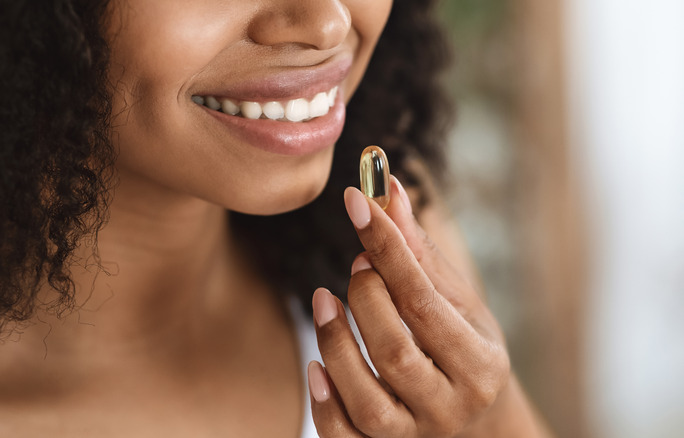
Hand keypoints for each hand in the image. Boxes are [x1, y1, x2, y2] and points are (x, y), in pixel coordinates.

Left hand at [307, 176, 511, 436]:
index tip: (356, 201)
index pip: (424, 300)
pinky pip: (346, 437)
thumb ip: (418, 252)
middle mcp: (451, 405)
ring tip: (324, 299)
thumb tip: (386, 188)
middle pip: (395, 350)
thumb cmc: (462, 349)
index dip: (387, 247)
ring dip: (335, 342)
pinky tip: (315, 367)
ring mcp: (416, 435)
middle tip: (355, 265)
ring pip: (367, 399)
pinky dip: (324, 404)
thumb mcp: (455, 303)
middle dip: (364, 297)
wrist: (478, 426)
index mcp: (479, 363)